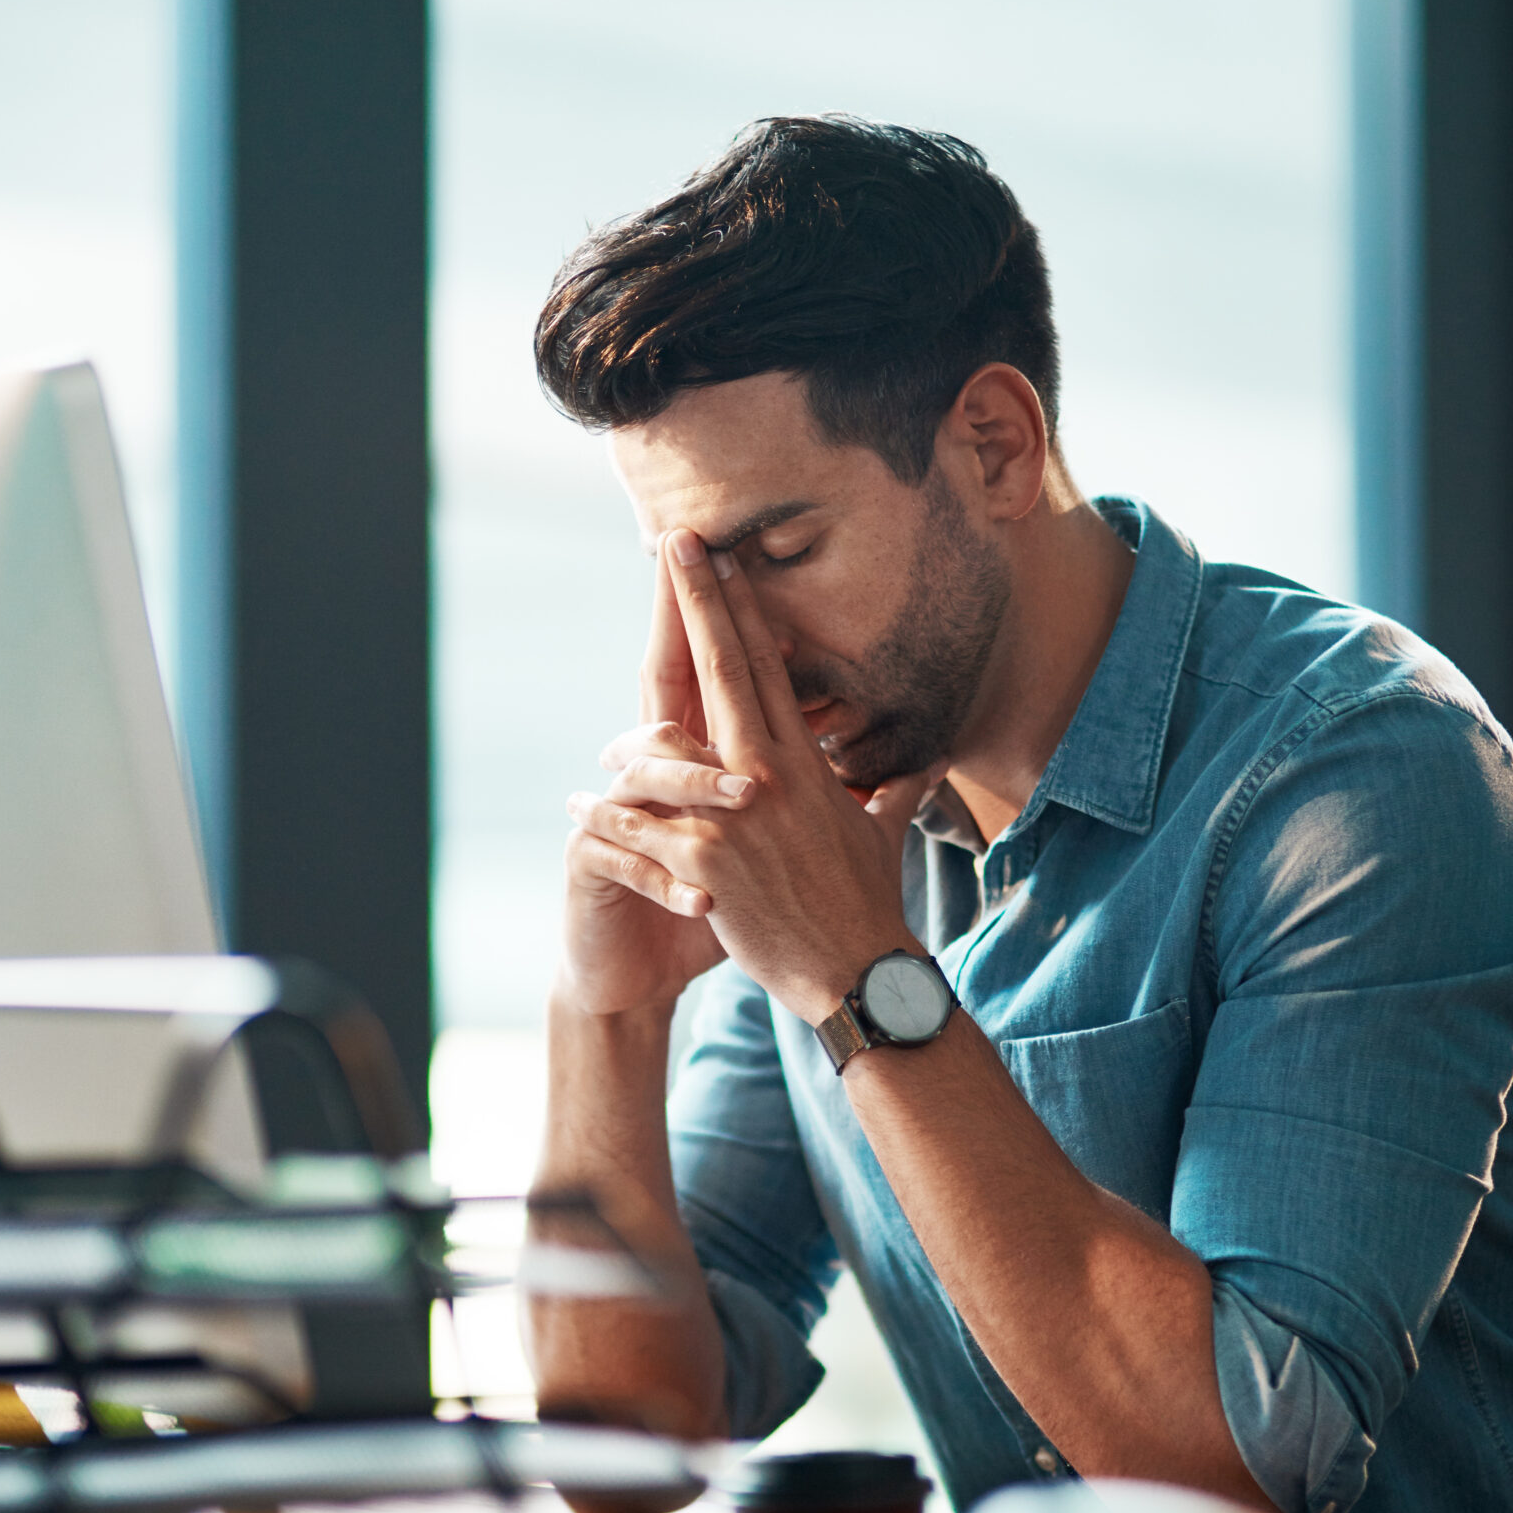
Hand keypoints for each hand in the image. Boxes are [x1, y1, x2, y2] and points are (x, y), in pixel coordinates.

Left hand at [568, 530, 943, 1024]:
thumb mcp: (885, 835)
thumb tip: (932, 760)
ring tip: (604, 726)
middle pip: (725, 668)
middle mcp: (769, 772)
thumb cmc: (868, 905)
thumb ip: (897, 787)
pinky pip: (642, 823)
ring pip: (670, 741)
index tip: (722, 559)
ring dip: (630, 727)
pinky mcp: (704, 856)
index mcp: (804, 761)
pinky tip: (580, 805)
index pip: (768, 665)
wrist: (856, 971)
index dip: (742, 608)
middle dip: (697, 602)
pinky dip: (609, 814)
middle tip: (674, 541)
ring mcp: (734, 811)